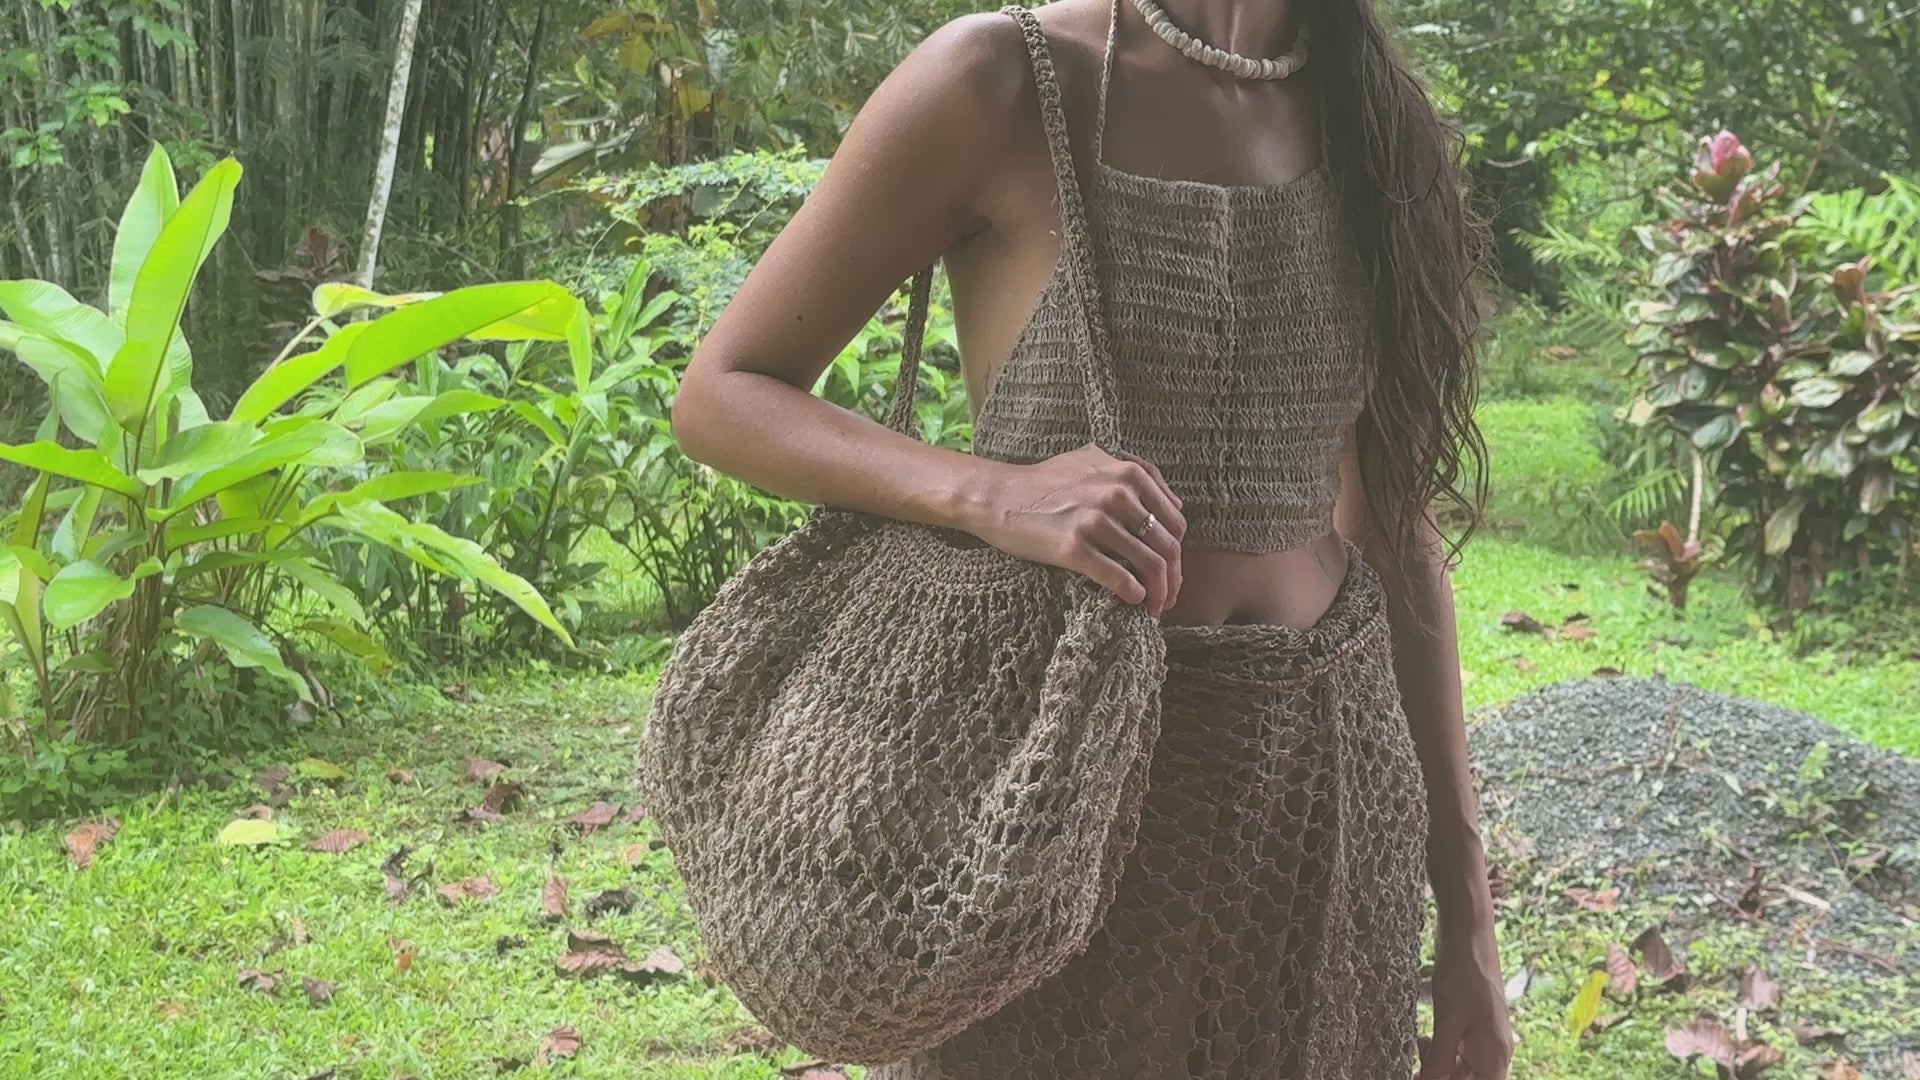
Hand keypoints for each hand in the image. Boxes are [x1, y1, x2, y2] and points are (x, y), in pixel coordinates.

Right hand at [967, 445, 1184, 613]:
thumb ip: (1133, 472)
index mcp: (1128, 473)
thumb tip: (1175, 503)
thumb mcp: (1093, 460)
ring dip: (1157, 594)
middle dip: (1174, 578)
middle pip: (1167, 546)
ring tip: (1154, 608)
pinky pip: (1117, 577)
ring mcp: (1095, 520)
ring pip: (1148, 565)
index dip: (1178, 551)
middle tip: (1169, 598)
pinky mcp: (1073, 547)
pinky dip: (1132, 594)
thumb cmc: (1044, 481)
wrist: (997, 496)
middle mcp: (1116, 493)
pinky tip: (1132, 601)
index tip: (1172, 571)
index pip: (1174, 521)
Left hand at [1418, 920, 1513, 1079]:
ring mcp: (1485, 1034)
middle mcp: (1495, 1049)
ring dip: (1439, 1063)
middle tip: (1414, 1067)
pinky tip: (1424, 1038)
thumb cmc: (1463, 976)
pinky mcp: (1474, 1021)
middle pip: (1470, 1078)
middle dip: (1441, 1075)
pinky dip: (1441, 1048)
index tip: (1425, 1077)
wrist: (1468, 935)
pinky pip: (1459, 1047)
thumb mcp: (1448, 1021)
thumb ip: (1439, 1059)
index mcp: (1495, 1055)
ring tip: (1417, 1046)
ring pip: (1463, 1065)